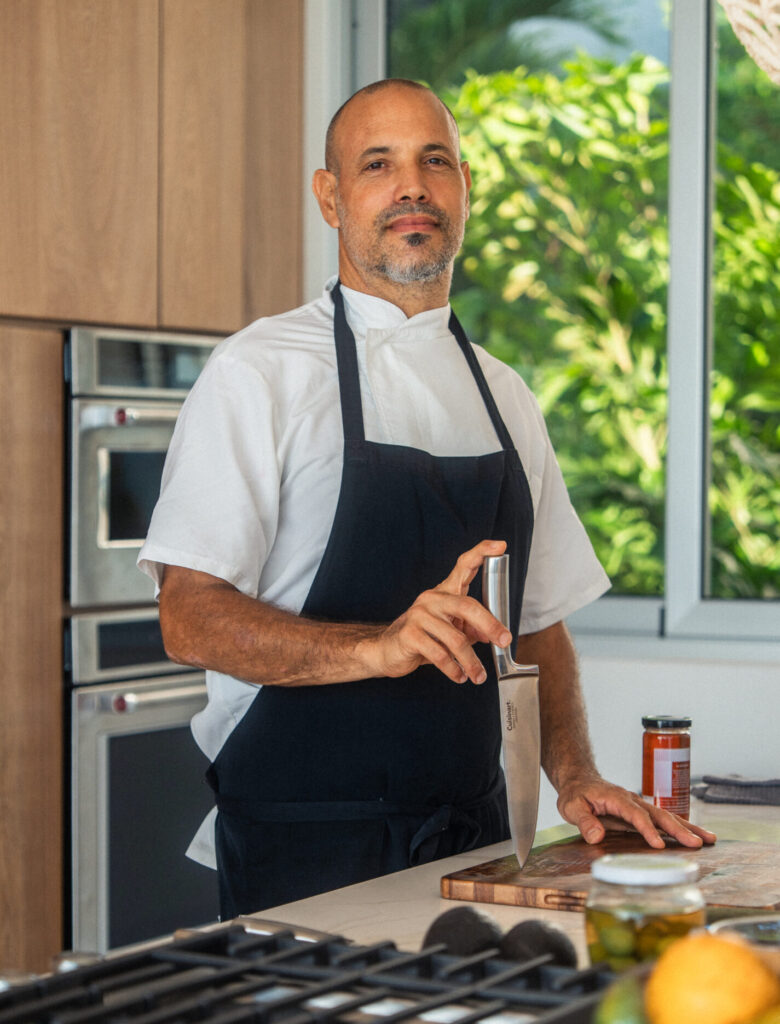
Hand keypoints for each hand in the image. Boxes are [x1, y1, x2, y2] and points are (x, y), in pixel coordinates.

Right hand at [362, 539, 511, 684]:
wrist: (386, 650)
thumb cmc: (422, 638)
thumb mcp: (451, 630)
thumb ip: (472, 628)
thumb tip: (493, 635)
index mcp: (444, 592)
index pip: (463, 566)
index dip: (481, 553)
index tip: (499, 546)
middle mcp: (432, 598)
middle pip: (467, 606)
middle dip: (490, 624)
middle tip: (504, 641)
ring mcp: (419, 615)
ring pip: (456, 639)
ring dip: (471, 661)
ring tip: (477, 675)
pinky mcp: (410, 634)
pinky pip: (440, 654)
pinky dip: (453, 669)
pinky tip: (458, 675)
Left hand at [556, 774, 716, 848]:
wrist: (580, 780)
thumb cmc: (576, 794)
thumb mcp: (572, 807)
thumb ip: (585, 821)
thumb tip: (597, 836)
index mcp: (616, 798)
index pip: (635, 815)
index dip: (647, 830)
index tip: (658, 845)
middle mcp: (632, 800)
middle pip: (659, 815)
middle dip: (679, 829)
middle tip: (697, 844)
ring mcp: (639, 805)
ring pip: (667, 816)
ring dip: (688, 828)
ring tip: (710, 840)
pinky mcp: (642, 812)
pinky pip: (663, 820)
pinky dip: (681, 827)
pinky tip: (696, 837)